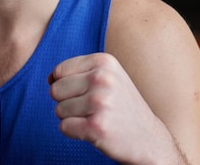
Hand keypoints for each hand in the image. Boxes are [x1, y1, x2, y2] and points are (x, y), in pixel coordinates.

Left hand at [49, 53, 178, 163]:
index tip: (84, 93)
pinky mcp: (97, 127)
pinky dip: (75, 132)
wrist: (149, 137)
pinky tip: (94, 130)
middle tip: (91, 108)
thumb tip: (50, 78)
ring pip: (58, 110)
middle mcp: (102, 78)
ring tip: (95, 118)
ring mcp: (100, 102)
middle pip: (55, 90)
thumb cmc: (122, 105)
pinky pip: (64, 127)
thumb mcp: (109, 75)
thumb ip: (81, 71)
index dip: (64, 85)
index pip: (60, 71)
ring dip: (72, 118)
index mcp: (104, 61)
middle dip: (67, 102)